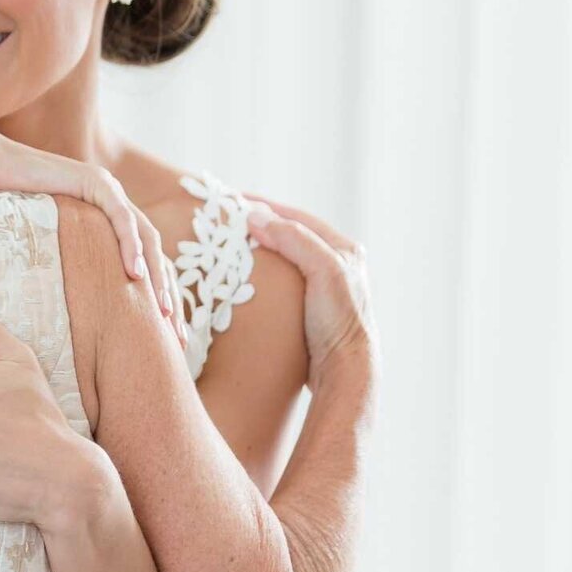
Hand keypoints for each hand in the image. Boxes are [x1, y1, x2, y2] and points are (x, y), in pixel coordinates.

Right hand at [0, 121, 186, 347]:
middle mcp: (118, 208)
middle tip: (178, 339)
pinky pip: (122, 218)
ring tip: (162, 312)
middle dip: (169, 298)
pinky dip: (131, 247)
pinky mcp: (97, 183)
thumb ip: (71, 270)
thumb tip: (76, 318)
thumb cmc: (9, 213)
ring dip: (157, 278)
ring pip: (148, 240)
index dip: (160, 302)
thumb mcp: (50, 251)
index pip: (147, 267)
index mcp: (112, 225)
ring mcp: (111, 192)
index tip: (168, 340)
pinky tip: (135, 274)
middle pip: (157, 258)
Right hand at [243, 192, 379, 391]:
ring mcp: (322, 289)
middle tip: (225, 220)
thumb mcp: (323, 272)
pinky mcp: (310, 310)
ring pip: (283, 258)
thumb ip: (294, 240)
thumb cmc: (339, 321)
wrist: (346, 371)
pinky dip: (259, 275)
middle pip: (290, 235)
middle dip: (259, 225)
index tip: (232, 200)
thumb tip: (256, 217)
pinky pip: (279, 282)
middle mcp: (336, 265)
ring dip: (257, 250)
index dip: (264, 206)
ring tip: (228, 245)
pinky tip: (241, 279)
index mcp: (344, 249)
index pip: (296, 217)